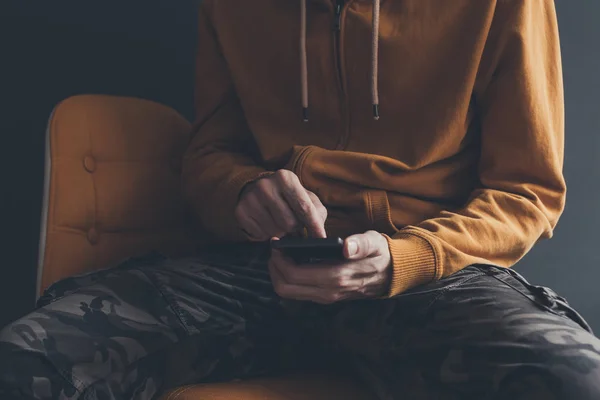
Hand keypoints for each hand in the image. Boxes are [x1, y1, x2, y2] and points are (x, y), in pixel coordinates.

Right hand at [235, 170, 326, 240]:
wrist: (258, 190)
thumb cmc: (288, 197)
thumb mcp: (306, 197)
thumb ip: (316, 212)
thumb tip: (319, 235)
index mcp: (285, 178)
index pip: (304, 207)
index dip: (314, 226)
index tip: (321, 239)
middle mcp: (265, 185)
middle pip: (289, 223)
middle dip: (295, 228)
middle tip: (293, 224)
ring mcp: (250, 198)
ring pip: (275, 232)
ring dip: (281, 233)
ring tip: (279, 223)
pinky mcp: (240, 212)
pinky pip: (261, 236)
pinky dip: (267, 235)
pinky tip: (267, 224)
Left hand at [269, 231, 391, 303]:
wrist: (390, 274)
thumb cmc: (378, 254)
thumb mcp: (374, 243)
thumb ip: (361, 244)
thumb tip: (347, 247)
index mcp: (336, 277)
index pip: (294, 274)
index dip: (279, 259)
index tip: (277, 243)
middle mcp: (327, 292)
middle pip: (285, 287)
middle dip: (274, 267)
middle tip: (275, 249)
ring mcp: (325, 297)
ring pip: (288, 293)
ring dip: (278, 274)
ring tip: (280, 255)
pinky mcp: (324, 297)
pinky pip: (296, 292)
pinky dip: (287, 278)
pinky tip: (291, 262)